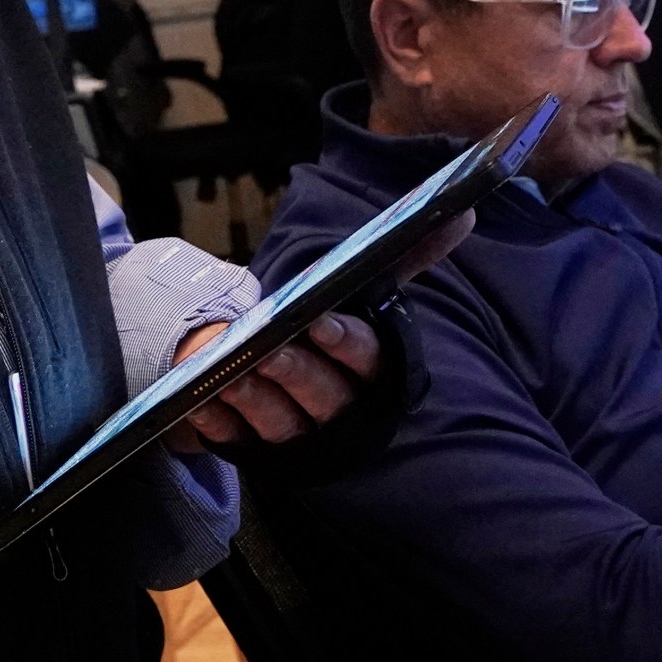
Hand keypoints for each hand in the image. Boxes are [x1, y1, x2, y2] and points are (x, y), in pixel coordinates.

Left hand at [164, 211, 474, 449]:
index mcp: (368, 370)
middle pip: (321, 395)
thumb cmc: (324, 328)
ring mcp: (298, 434)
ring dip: (252, 400)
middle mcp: (338, 407)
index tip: (318, 323)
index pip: (367, 359)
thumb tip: (462, 210)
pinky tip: (199, 405)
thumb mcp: (364, 295)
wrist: (279, 370)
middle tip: (263, 351)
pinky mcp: (257, 451)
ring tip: (225, 377)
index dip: (344, 343)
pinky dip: (217, 424)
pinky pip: (236, 442)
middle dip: (292, 372)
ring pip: (280, 423)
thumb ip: (406, 257)